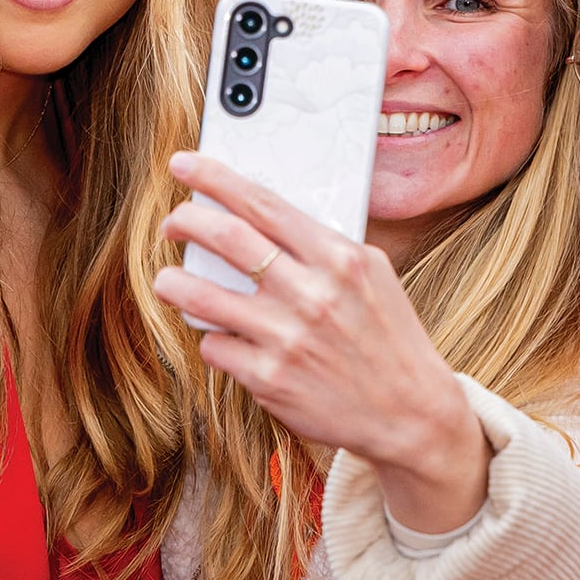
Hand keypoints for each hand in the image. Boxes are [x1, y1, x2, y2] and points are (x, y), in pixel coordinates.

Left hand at [157, 150, 490, 532]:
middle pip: (226, 239)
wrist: (411, 413)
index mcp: (338, 259)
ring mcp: (287, 338)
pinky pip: (216, 347)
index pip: (263, 204)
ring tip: (168, 281)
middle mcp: (311, 294)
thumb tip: (268, 219)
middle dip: (185, 222)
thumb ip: (325, 246)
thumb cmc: (390, 339)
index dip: (215, 179)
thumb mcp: (373, 275)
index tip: (186, 166)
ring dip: (174, 283)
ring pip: (203, 297)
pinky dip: (213, 339)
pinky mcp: (270, 379)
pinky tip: (226, 339)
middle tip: (172, 224)